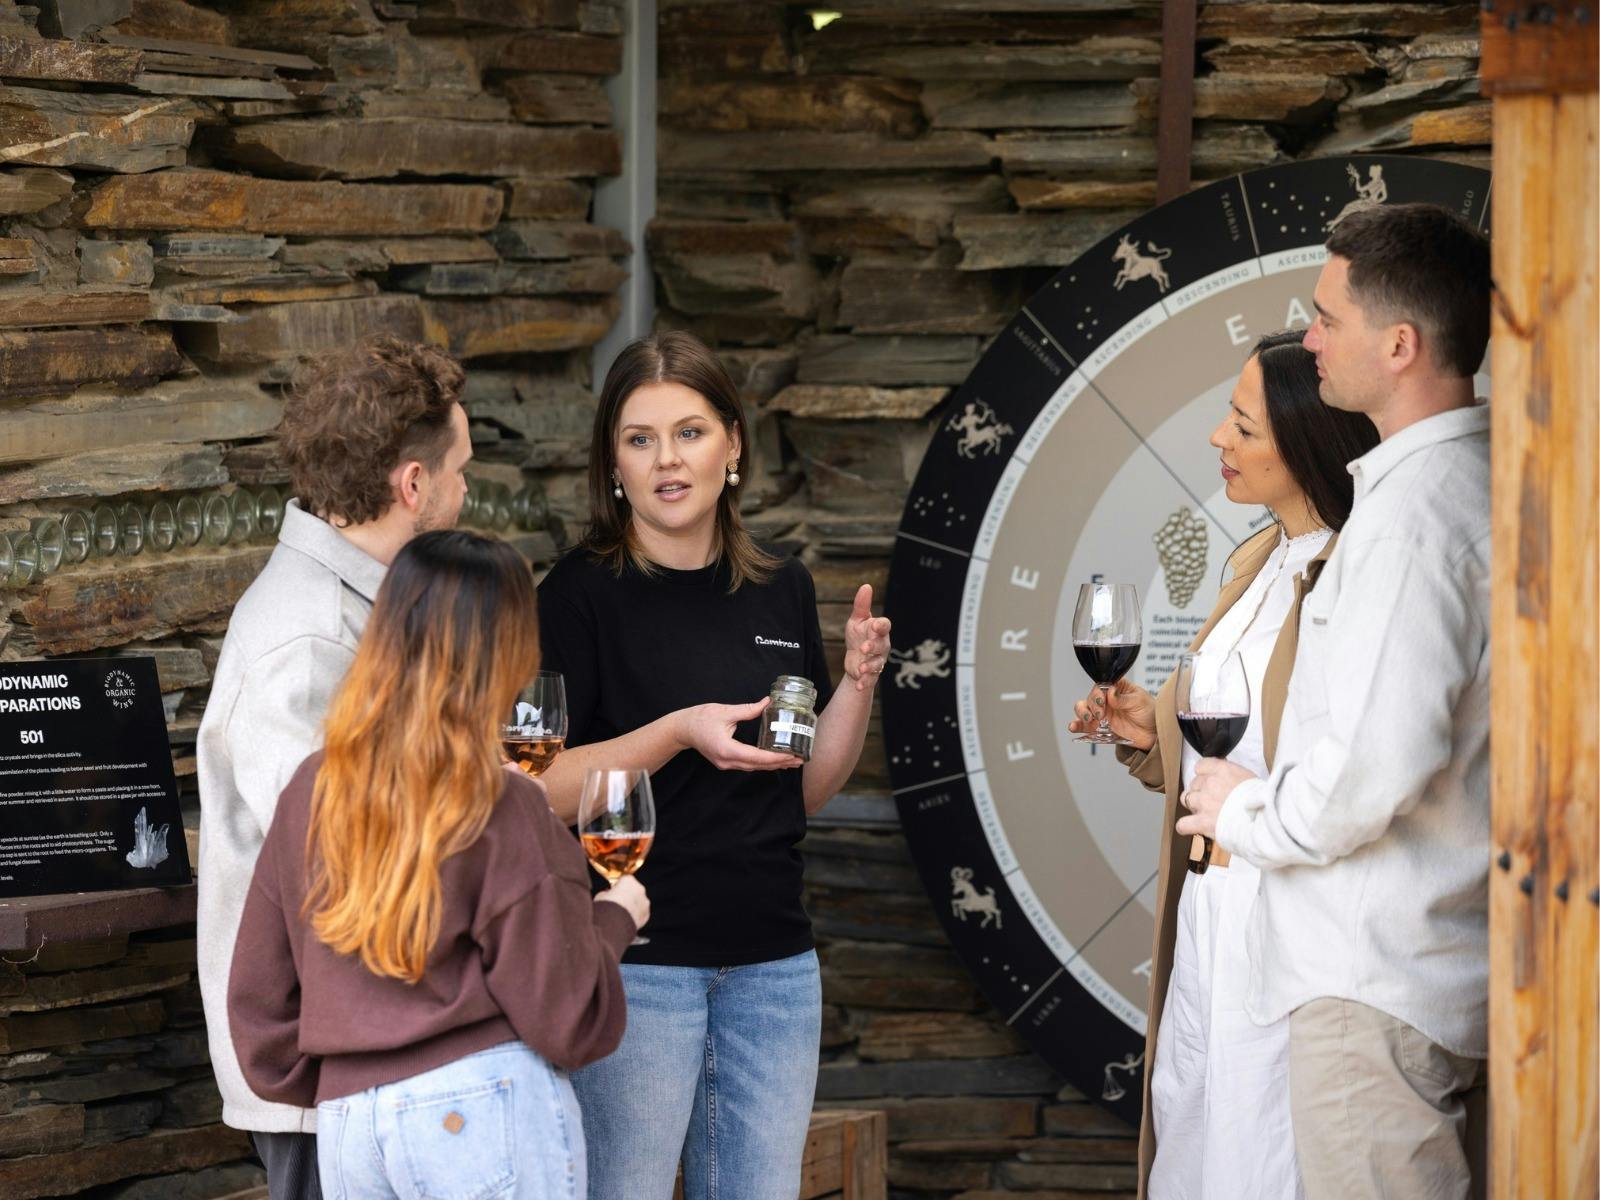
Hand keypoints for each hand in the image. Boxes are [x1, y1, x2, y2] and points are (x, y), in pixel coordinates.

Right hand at [595, 875, 648, 929]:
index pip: (624, 879)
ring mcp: (644, 902)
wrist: (613, 923)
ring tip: (621, 914)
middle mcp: (640, 889)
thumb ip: (606, 892)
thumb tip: (606, 894)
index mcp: (629, 880)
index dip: (618, 886)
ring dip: (632, 906)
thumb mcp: (600, 896)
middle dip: (627, 895)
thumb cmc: (607, 907)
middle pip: (634, 890)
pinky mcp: (646, 915)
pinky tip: (626, 920)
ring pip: (639, 902)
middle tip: (617, 903)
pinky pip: (641, 913)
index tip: (613, 892)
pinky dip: (636, 916)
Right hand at [675, 699, 803, 770]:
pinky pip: (748, 765)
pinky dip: (763, 763)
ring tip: (792, 761)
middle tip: (800, 759)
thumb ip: (748, 709)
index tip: (792, 756)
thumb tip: (768, 703)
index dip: (776, 758)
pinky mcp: (726, 761)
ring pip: (754, 767)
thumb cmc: (700, 718)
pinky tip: (774, 760)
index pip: (757, 757)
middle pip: (758, 765)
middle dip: (780, 763)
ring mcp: (726, 764)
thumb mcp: (725, 711)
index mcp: (727, 749)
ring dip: (773, 765)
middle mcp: (728, 760)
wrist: (682, 728)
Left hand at [843, 584, 892, 692]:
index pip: (885, 625)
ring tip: (861, 668)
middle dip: (874, 646)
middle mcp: (882, 645)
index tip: (875, 625)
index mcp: (878, 630)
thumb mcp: (857, 620)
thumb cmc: (858, 635)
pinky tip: (858, 685)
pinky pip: (871, 678)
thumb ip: (861, 605)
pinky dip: (865, 682)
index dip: (881, 626)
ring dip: (870, 666)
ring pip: (878, 663)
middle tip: (864, 648)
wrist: (854, 658)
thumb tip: (866, 586)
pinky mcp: (871, 674)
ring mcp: (878, 660)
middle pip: (882, 645)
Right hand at [1067, 679, 1156, 749]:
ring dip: (1082, 713)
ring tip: (1089, 720)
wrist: (1154, 734)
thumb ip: (1124, 698)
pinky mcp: (1100, 728)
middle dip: (1091, 705)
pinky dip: (1077, 726)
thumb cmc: (1150, 713)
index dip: (1098, 693)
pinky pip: (1085, 727)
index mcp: (1117, 688)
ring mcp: (1103, 714)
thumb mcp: (1140, 701)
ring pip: (1084, 710)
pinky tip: (1074, 727)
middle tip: (1100, 714)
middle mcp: (1107, 700)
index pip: (1101, 686)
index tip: (1102, 701)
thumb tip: (1110, 692)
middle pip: (1090, 698)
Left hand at [1174, 758, 1256, 840]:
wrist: (1266, 819)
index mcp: (1223, 770)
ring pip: (1187, 799)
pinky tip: (1192, 827)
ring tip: (1206, 812)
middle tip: (1214, 801)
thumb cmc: (1264, 800)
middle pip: (1194, 784)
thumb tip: (1225, 772)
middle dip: (1202, 792)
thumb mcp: (1250, 778)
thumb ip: (1232, 774)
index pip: (1201, 766)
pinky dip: (1186, 826)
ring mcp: (1204, 803)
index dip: (1205, 774)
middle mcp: (1210, 784)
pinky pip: (1183, 824)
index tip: (1211, 780)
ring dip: (1195, 805)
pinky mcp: (1202, 822)